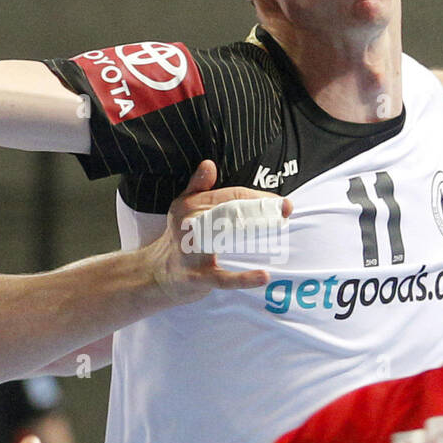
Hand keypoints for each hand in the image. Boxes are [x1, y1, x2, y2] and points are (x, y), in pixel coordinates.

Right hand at [144, 160, 291, 304]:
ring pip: (227, 237)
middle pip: (232, 211)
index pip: (231, 196)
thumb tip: (209, 163)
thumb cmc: (178, 240)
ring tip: (280, 228)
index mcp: (190, 206)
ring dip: (256, 231)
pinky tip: (264, 275)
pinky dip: (243, 278)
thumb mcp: (183, 209)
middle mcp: (189, 224)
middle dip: (262, 209)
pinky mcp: (198, 277)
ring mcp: (193, 252)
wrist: (157, 275)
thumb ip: (198, 187)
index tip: (282, 202)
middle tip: (285, 212)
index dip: (259, 196)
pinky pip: (223, 278)